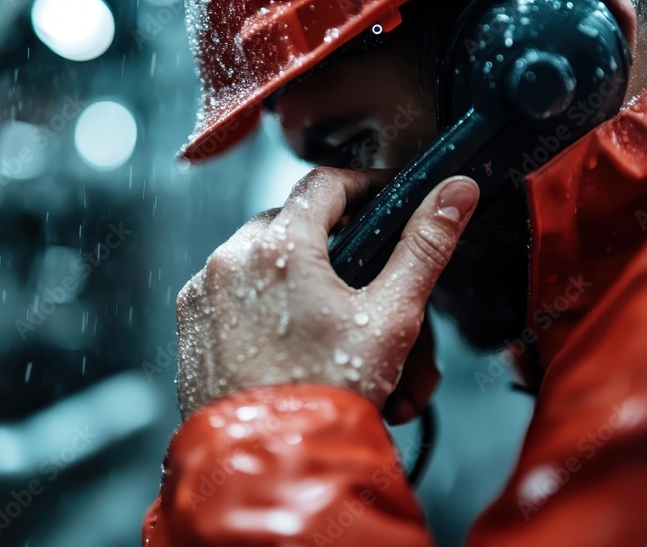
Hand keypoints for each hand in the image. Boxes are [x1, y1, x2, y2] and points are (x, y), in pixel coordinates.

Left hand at [175, 168, 478, 418]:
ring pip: (261, 260)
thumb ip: (425, 247)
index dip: (363, 187)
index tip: (383, 202)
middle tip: (366, 280)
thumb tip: (455, 194)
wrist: (270, 463)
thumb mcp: (391, 317)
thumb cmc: (327, 394)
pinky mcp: (192, 324)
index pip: (326, 183)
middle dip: (334, 246)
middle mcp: (231, 258)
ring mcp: (205, 292)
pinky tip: (294, 342)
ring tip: (335, 327)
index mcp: (280, 245)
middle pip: (293, 224)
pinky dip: (263, 304)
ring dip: (299, 278)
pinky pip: (232, 293)